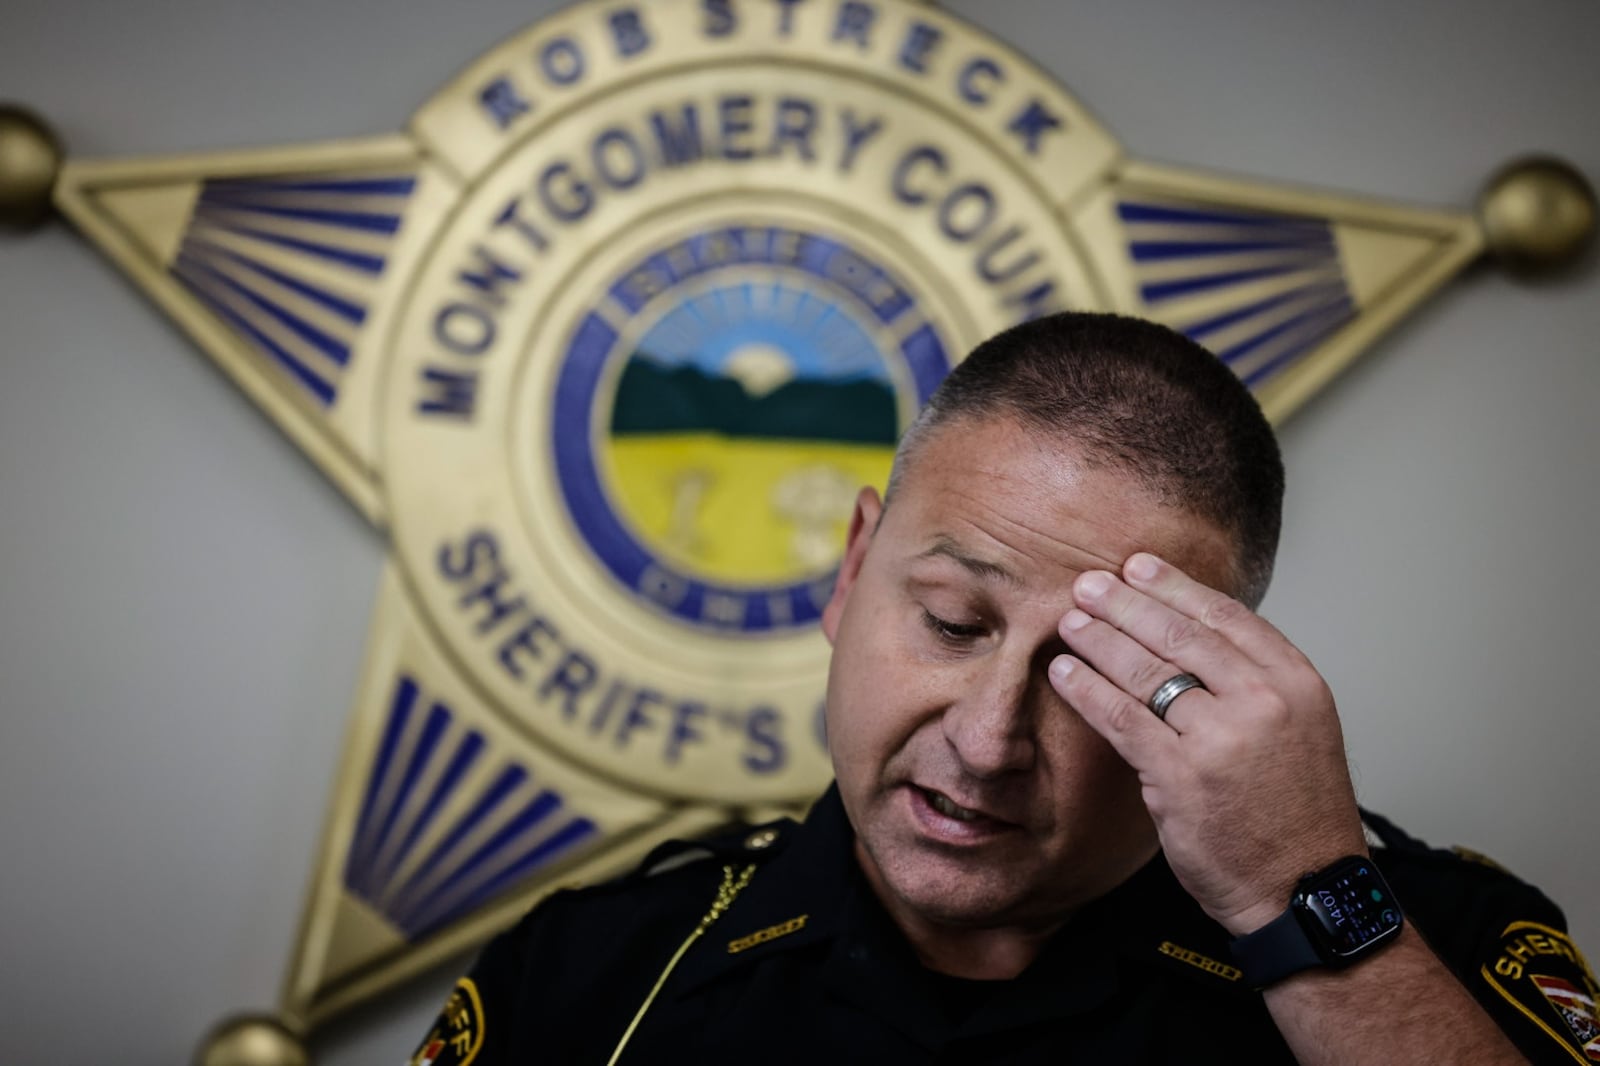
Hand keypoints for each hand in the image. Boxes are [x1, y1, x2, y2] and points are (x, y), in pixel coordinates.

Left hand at [1046, 552, 1366, 934]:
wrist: (1304, 887)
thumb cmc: (1295, 813)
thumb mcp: (1299, 728)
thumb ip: (1254, 683)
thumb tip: (1190, 637)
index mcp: (1296, 682)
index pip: (1225, 615)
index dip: (1175, 586)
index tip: (1138, 566)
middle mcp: (1263, 700)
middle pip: (1178, 634)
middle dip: (1124, 604)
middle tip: (1087, 584)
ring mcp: (1221, 736)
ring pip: (1144, 670)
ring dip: (1098, 640)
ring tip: (1069, 622)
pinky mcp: (1180, 773)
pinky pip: (1121, 716)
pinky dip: (1086, 689)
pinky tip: (1064, 672)